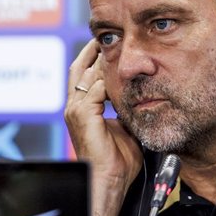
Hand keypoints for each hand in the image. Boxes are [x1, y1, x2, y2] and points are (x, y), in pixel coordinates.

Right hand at [64, 39, 142, 192]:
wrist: (110, 179)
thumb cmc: (118, 159)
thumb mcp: (125, 125)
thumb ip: (126, 107)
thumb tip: (140, 94)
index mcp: (83, 108)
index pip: (84, 74)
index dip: (96, 58)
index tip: (113, 45)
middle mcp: (74, 106)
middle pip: (79, 67)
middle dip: (93, 49)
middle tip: (109, 35)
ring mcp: (75, 110)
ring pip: (87, 74)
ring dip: (103, 60)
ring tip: (118, 48)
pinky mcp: (82, 116)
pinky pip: (95, 88)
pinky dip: (107, 78)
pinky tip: (122, 72)